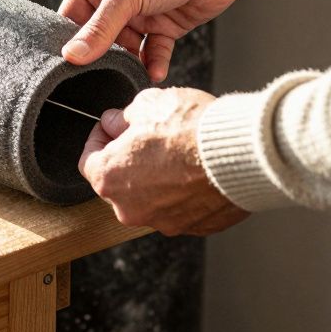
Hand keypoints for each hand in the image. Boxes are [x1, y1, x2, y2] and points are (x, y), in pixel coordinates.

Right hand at [59, 0, 251, 81]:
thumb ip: (100, 28)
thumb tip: (73, 55)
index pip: (72, 16)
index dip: (69, 40)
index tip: (66, 64)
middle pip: (98, 37)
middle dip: (102, 56)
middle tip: (99, 75)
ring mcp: (139, 13)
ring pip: (125, 49)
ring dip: (129, 62)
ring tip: (129, 75)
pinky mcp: (162, 27)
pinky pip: (152, 52)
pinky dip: (153, 63)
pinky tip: (154, 71)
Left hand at [78, 87, 248, 236]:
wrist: (241, 151)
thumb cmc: (192, 127)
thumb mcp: (147, 104)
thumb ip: (122, 117)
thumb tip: (115, 122)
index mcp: (109, 178)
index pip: (88, 160)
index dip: (99, 139)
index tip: (110, 128)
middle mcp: (130, 208)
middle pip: (119, 182)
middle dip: (128, 159)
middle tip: (146, 136)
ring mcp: (162, 222)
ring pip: (150, 198)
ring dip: (156, 178)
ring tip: (177, 151)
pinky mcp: (193, 227)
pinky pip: (180, 208)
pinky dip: (183, 192)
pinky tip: (196, 169)